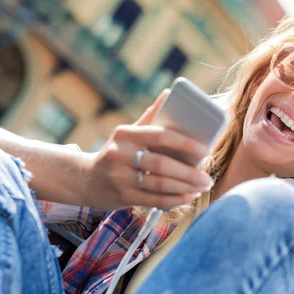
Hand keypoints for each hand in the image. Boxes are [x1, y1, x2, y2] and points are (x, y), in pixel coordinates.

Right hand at [82, 90, 213, 210]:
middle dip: (188, 173)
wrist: (87, 179)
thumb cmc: (117, 153)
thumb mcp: (127, 134)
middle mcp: (119, 154)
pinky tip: (188, 197)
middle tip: (206, 178)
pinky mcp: (121, 197)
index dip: (184, 143)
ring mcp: (119, 177)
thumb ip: (149, 118)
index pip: (159, 135)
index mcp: (125, 134)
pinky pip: (153, 200)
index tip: (205, 150)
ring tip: (202, 187)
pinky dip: (174, 199)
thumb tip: (169, 93)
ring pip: (159, 184)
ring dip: (185, 188)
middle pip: (161, 164)